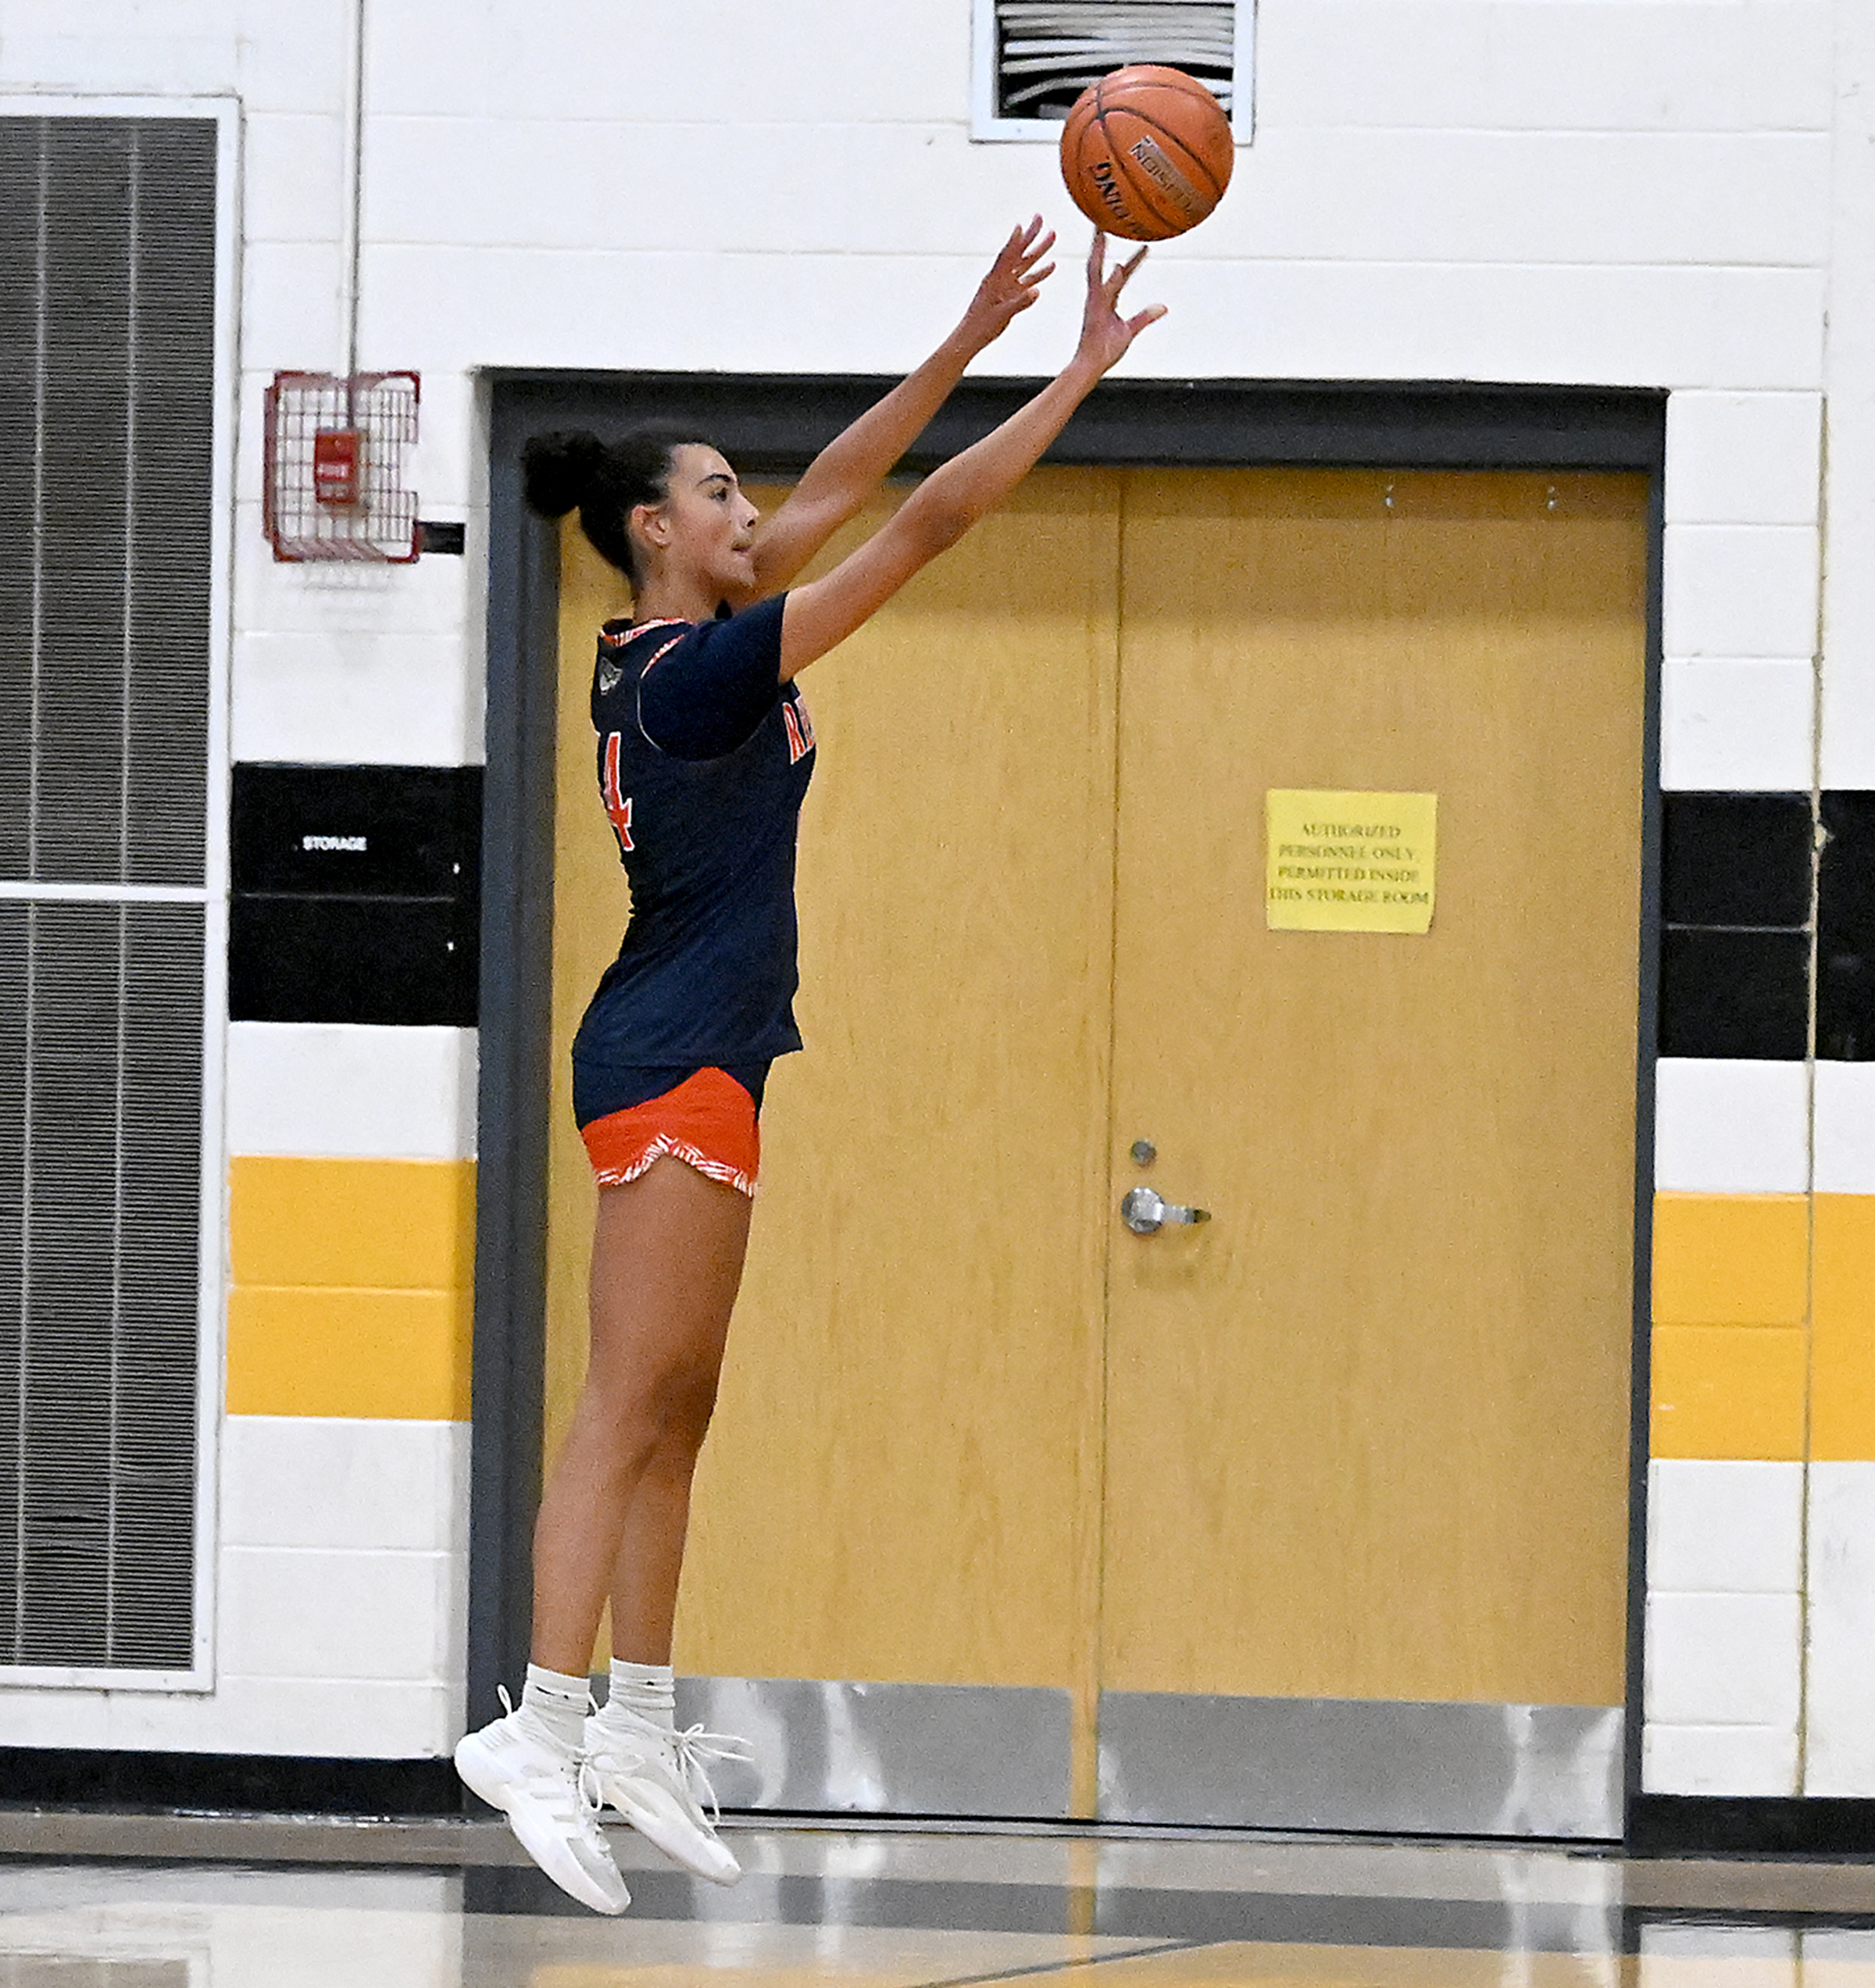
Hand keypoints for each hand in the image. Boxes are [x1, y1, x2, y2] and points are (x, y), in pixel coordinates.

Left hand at [958, 217, 1057, 348]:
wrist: (970, 337)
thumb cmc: (981, 327)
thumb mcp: (1002, 315)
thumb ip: (1020, 303)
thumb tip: (1036, 291)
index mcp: (995, 281)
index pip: (1007, 255)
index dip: (1015, 241)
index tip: (1023, 225)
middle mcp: (1001, 279)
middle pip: (1018, 252)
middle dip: (1030, 235)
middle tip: (1040, 218)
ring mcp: (1006, 285)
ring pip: (1025, 264)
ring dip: (1039, 250)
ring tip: (1052, 236)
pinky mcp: (1011, 294)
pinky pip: (1028, 280)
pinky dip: (1039, 272)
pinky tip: (1051, 266)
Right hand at [1074, 232, 1165, 375]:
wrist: (1090, 366)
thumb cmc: (1105, 351)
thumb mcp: (1129, 331)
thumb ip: (1145, 317)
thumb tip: (1163, 307)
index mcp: (1106, 299)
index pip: (1122, 275)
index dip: (1134, 260)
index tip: (1146, 245)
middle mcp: (1098, 296)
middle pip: (1100, 263)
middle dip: (1101, 243)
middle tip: (1105, 220)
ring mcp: (1093, 301)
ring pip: (1095, 270)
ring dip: (1098, 250)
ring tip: (1100, 230)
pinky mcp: (1092, 310)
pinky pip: (1100, 290)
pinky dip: (1109, 279)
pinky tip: (1118, 266)